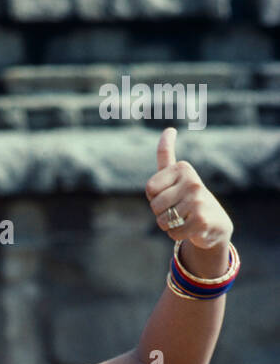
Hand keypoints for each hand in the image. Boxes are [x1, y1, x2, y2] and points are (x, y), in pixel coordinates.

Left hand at [145, 127, 233, 249]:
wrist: (214, 223)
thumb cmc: (188, 198)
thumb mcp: (176, 175)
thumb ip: (166, 154)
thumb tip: (169, 129)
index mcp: (183, 168)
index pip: (149, 189)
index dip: (155, 197)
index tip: (170, 194)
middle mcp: (192, 181)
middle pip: (155, 206)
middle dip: (161, 213)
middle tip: (179, 209)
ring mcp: (198, 200)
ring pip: (163, 221)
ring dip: (169, 225)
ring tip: (184, 218)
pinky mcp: (201, 220)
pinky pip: (173, 233)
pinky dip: (177, 235)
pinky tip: (190, 228)